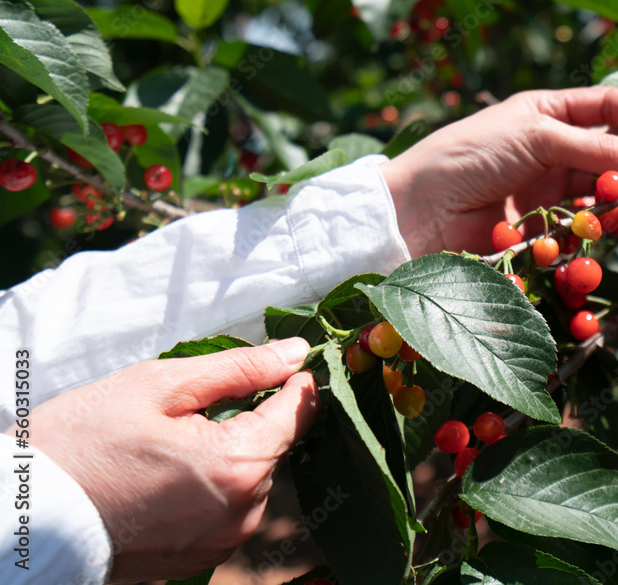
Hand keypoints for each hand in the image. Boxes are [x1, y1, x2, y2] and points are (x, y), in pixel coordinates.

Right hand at [17, 338, 318, 582]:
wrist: (26, 518)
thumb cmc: (84, 442)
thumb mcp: (160, 385)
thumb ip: (240, 367)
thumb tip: (297, 352)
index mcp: (239, 465)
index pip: (299, 411)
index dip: (292, 379)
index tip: (279, 361)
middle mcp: (244, 511)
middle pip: (273, 444)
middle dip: (246, 417)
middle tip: (186, 409)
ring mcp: (225, 540)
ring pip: (250, 475)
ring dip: (227, 452)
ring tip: (165, 447)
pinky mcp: (204, 557)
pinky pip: (228, 507)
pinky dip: (210, 485)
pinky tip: (165, 476)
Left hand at [379, 87, 617, 255]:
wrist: (421, 210)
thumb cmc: (471, 154)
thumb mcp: (534, 136)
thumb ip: (592, 149)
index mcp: (548, 111)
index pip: (609, 107)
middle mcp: (553, 147)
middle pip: (612, 151)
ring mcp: (549, 188)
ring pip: (602, 190)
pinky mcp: (543, 227)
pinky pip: (583, 225)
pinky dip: (599, 226)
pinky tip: (609, 227)